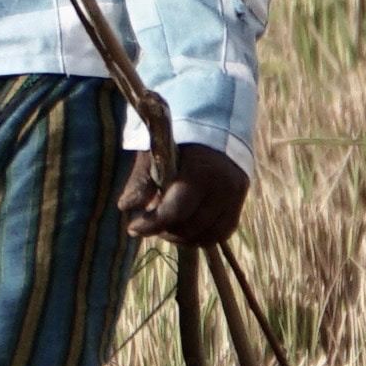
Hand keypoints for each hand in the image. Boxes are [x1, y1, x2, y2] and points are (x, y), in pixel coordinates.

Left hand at [121, 143, 249, 247]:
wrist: (213, 126)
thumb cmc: (177, 141)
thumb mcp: (154, 154)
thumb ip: (142, 180)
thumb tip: (125, 207)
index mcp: (199, 171)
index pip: (175, 211)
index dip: (152, 225)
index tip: (133, 228)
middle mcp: (222, 187)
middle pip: (191, 227)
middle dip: (166, 231)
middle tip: (150, 224)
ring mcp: (235, 196)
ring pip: (209, 236)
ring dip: (184, 239)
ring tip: (166, 227)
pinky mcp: (240, 202)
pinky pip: (223, 232)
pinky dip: (203, 237)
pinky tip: (185, 230)